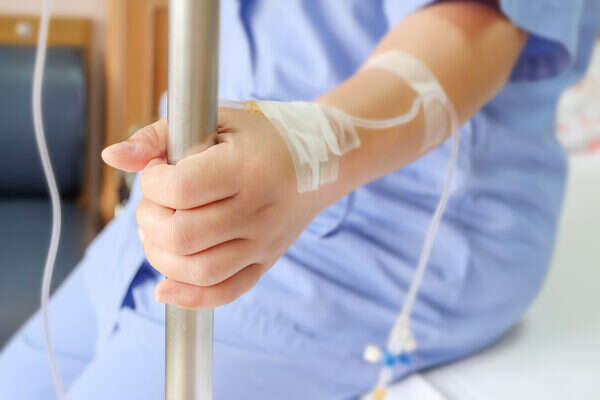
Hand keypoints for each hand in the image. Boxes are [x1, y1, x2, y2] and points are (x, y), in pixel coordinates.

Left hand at [102, 107, 325, 308]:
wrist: (320, 159)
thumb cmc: (262, 135)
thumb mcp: (215, 118)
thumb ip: (158, 135)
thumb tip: (111, 156)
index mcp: (246, 168)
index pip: (180, 189)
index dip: (152, 181)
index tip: (158, 171)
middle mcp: (258, 210)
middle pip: (182, 235)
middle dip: (150, 219)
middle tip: (156, 201)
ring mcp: (264, 242)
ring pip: (199, 270)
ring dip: (161, 255)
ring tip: (160, 230)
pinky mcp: (265, 262)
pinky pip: (226, 292)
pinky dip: (190, 298)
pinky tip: (165, 287)